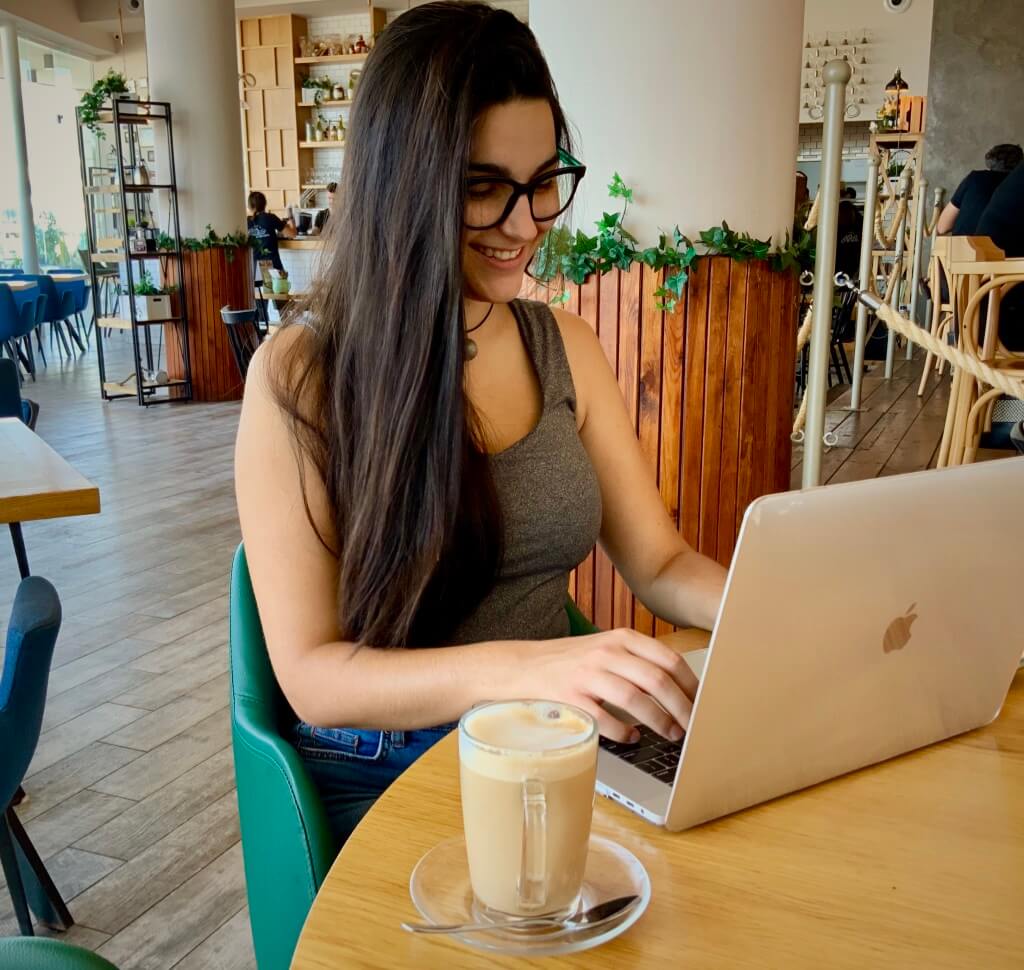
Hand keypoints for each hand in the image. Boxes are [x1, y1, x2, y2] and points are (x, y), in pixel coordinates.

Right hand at [513, 630, 698, 742]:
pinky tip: (632, 738)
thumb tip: (682, 691)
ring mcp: (588, 674)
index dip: (691, 685)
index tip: (704, 704)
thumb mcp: (607, 650)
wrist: (523, 667)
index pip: (669, 660)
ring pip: (635, 700)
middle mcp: (607, 652)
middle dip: (682, 708)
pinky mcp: (571, 697)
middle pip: (657, 680)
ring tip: (670, 734)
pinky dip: (624, 732)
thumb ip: (639, 663)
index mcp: (622, 638)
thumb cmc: (573, 663)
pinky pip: (605, 719)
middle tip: (693, 727)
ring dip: (659, 721)